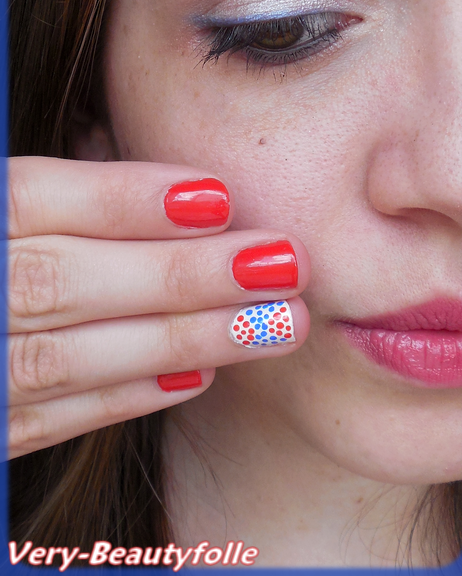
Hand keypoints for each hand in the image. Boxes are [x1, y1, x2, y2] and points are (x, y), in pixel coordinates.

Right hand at [7, 157, 309, 457]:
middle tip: (283, 263)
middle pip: (61, 281)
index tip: (218, 195)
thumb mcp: (1, 204)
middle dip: (180, 275)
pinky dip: (124, 395)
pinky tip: (199, 376)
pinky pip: (44, 419)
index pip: (26, 200)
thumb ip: (53, 199)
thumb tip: (166, 192)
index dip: (122, 198)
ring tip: (273, 322)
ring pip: (65, 356)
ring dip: (179, 338)